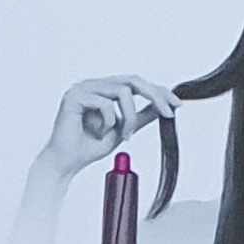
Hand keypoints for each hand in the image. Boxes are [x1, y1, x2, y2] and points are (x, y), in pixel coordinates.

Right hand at [32, 74, 174, 184]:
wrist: (66, 163)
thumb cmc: (89, 147)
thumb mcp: (123, 130)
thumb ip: (139, 117)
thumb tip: (161, 108)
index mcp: (104, 89)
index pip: (136, 83)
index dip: (159, 91)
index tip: (177, 105)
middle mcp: (94, 84)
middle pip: (133, 80)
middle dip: (155, 96)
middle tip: (169, 113)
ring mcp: (83, 87)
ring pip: (122, 91)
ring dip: (130, 117)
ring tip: (124, 135)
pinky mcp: (75, 96)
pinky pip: (105, 104)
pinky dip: (109, 122)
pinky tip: (100, 133)